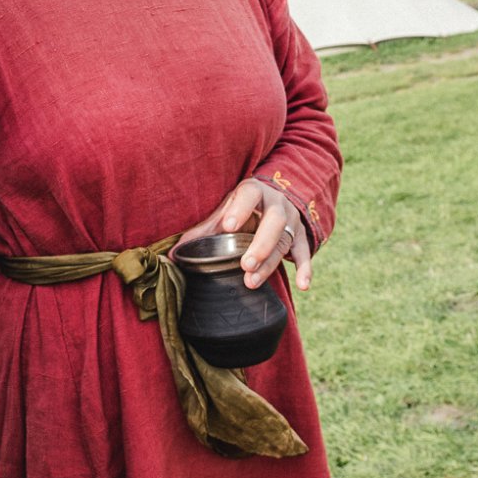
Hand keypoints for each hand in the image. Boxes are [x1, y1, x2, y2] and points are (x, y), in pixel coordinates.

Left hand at [176, 178, 314, 292]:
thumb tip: (171, 255)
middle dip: (260, 244)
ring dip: (270, 263)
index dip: (240, 209)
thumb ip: (203, 230)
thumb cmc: (242, 208)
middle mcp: (276, 204)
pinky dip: (305, 269)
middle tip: (245, 264)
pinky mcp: (301, 237)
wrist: (274, 199)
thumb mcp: (225, 212)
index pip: (249, 195)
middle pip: (274, 221)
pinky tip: (303, 286)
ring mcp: (291, 220)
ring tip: (252, 281)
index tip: (227, 226)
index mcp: (254, 191)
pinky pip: (305, 253)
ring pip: (285, 241)